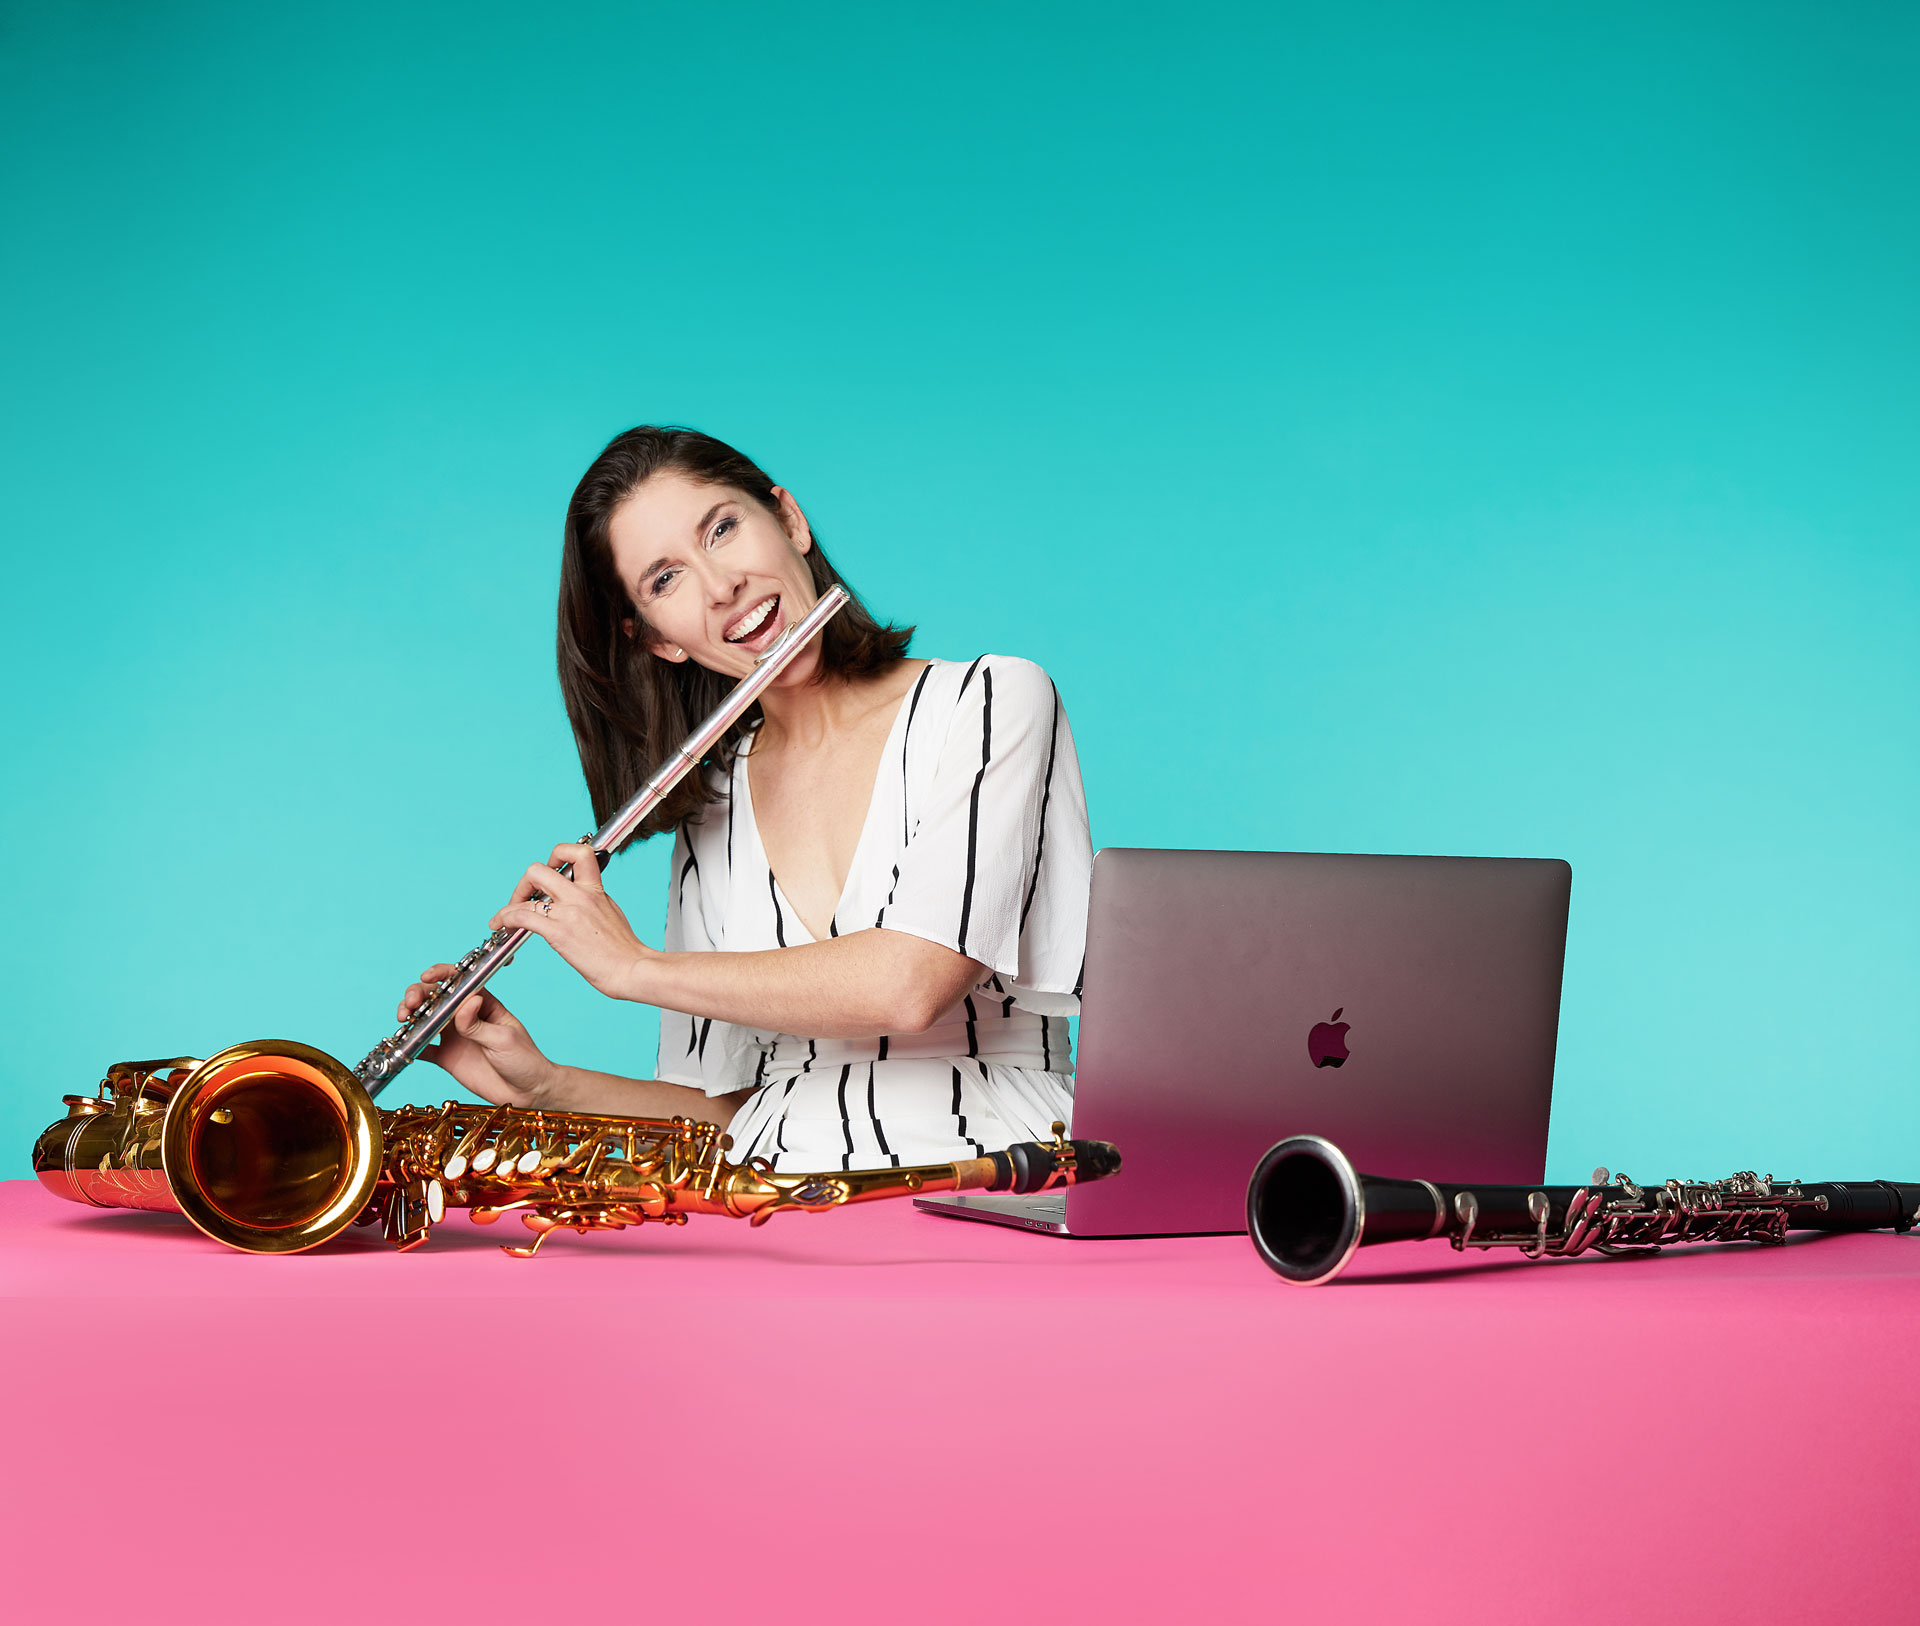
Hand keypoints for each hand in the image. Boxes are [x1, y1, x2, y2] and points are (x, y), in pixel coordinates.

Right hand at [397, 965, 558, 1108]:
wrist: (526, 1092)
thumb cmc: (523, 1059)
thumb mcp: (504, 1038)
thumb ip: (479, 1024)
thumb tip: (466, 1001)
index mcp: (482, 1003)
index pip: (459, 981)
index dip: (441, 974)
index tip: (428, 977)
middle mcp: (464, 1016)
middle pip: (435, 997)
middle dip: (418, 994)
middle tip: (411, 1004)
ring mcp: (453, 1036)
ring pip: (424, 1019)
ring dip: (410, 1015)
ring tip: (404, 1019)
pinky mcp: (446, 1057)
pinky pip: (422, 1049)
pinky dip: (409, 1046)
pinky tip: (401, 1045)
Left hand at [490, 842, 657, 1002]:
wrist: (632, 968)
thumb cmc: (624, 949)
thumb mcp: (611, 912)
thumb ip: (594, 901)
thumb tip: (579, 899)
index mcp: (596, 889)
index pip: (579, 852)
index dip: (558, 855)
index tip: (550, 870)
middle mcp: (581, 895)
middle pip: (541, 868)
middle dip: (525, 882)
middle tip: (523, 899)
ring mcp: (569, 911)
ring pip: (529, 886)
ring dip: (510, 902)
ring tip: (504, 917)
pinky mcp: (559, 932)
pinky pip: (522, 915)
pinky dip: (505, 917)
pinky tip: (502, 926)